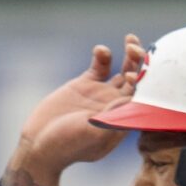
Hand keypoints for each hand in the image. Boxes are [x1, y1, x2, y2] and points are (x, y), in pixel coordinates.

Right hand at [2, 35, 147, 185]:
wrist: (40, 144)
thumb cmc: (67, 146)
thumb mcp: (91, 135)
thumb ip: (111, 119)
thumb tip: (130, 99)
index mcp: (124, 119)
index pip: (144, 97)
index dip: (145, 83)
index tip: (132, 76)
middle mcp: (117, 105)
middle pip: (139, 80)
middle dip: (142, 63)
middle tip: (135, 48)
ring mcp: (102, 93)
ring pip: (124, 70)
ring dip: (130, 55)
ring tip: (130, 39)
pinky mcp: (85, 85)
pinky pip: (100, 66)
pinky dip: (103, 56)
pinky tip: (100, 49)